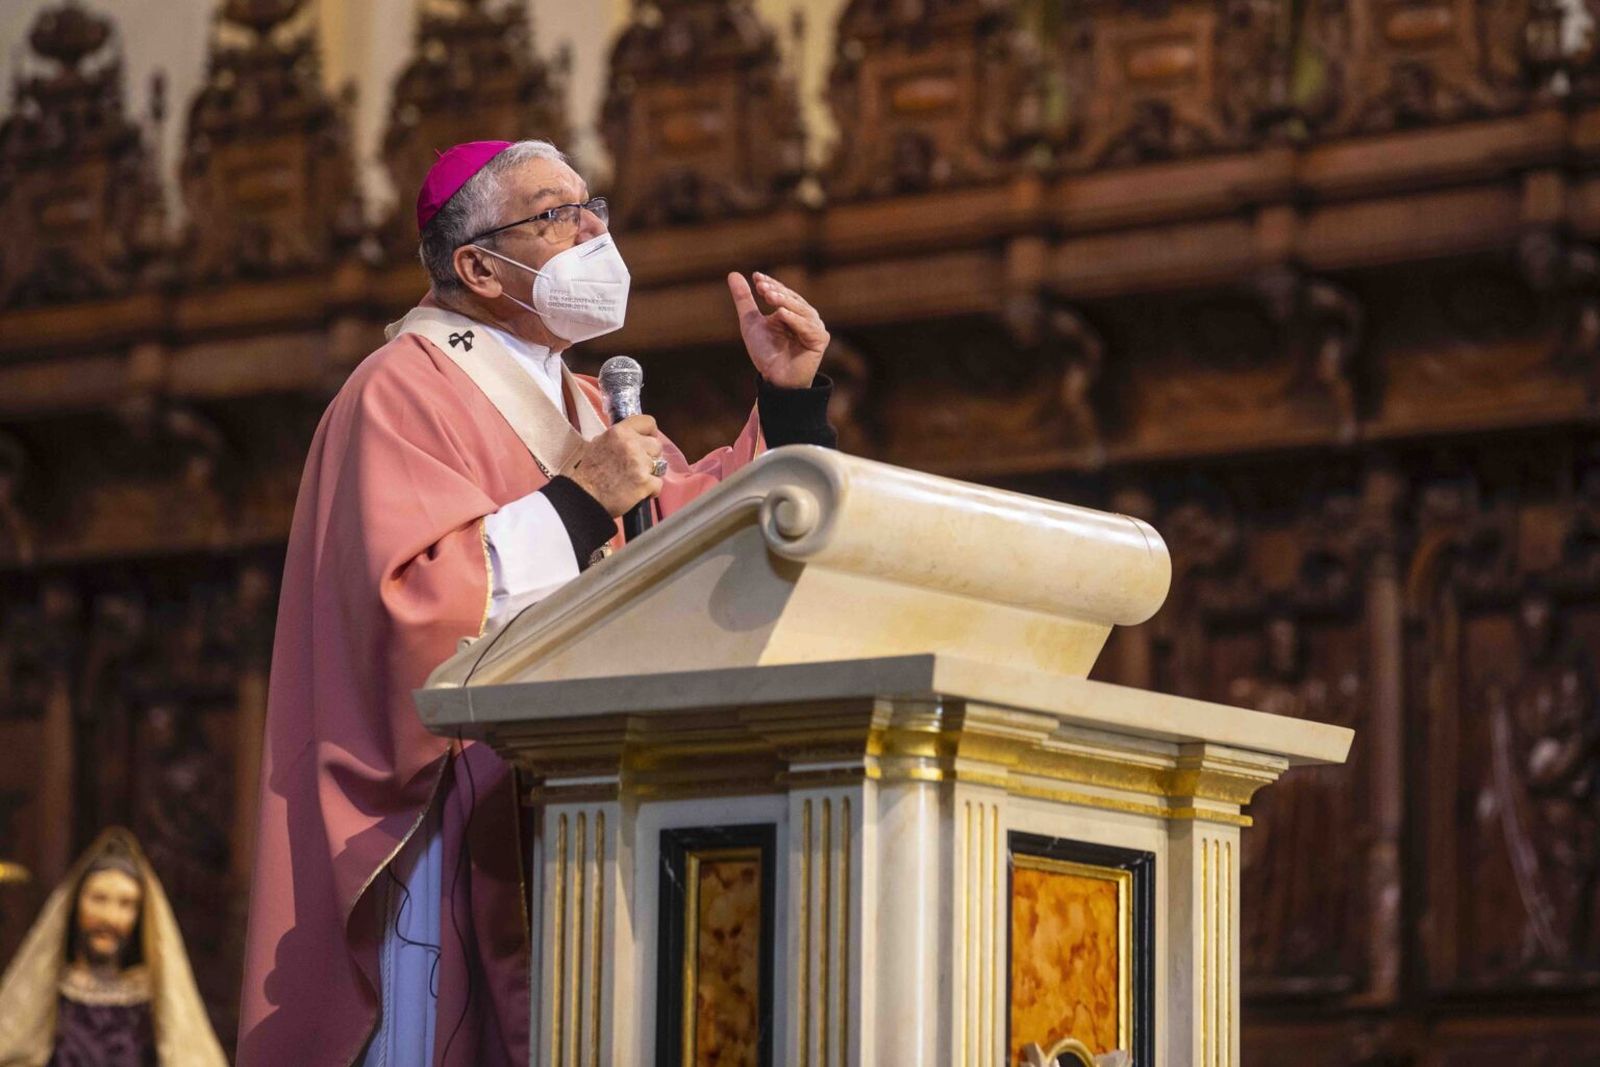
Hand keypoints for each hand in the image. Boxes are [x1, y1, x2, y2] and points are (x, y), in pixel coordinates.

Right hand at [566, 415, 664, 516]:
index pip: (648, 422)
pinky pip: (658, 484)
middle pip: (656, 445)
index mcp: (619, 432)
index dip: (650, 433)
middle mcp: (630, 444)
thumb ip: (618, 438)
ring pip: (660, 465)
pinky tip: (638, 492)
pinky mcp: (644, 482)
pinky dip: (651, 490)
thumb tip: (632, 435)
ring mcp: (639, 463)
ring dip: (651, 473)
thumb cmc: (589, 474)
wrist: (584, 498)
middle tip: (637, 466)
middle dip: (650, 456)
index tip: (648, 440)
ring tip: (635, 479)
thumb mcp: (598, 444)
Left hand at [727, 271, 829, 388]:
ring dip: (784, 301)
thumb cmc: (765, 353)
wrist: (775, 380)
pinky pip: (806, 326)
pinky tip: (781, 313)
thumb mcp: (750, 322)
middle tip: (761, 286)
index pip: (783, 292)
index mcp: (793, 310)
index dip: (771, 284)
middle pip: (792, 299)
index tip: (756, 277)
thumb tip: (733, 273)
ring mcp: (815, 327)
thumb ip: (744, 299)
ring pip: (800, 309)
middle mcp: (807, 316)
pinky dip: (794, 319)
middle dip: (776, 291)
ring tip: (768, 295)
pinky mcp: (820, 339)